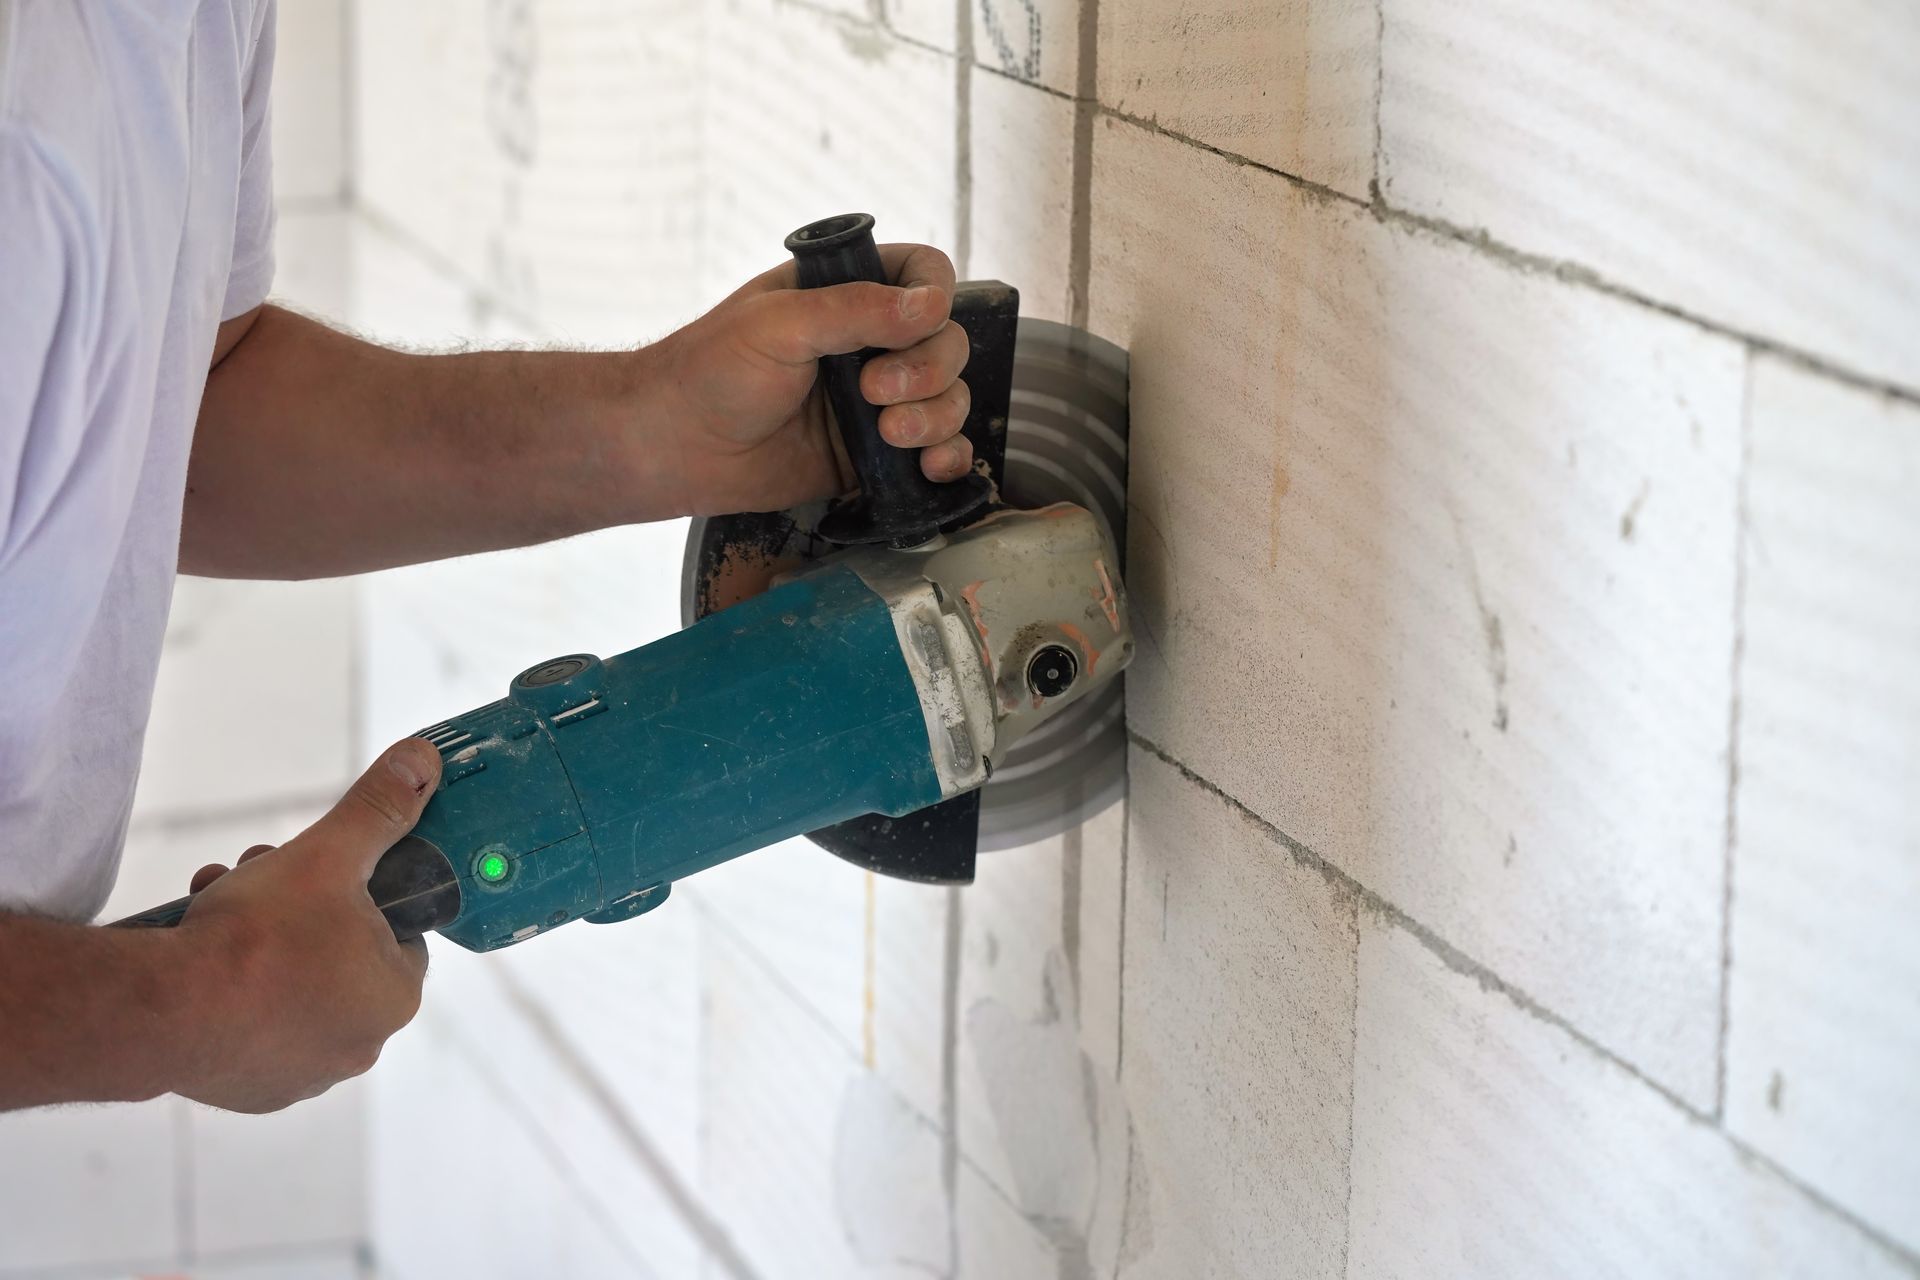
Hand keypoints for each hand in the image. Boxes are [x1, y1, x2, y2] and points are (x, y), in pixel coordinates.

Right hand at [166, 738, 442, 1112]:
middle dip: (298, 908)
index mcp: (394, 997)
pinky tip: (200, 964)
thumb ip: (379, 809)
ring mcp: (301, 1077)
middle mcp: (358, 1047)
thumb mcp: (328, 854)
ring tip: (215, 906)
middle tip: (257, 875)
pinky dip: (231, 994)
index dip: (361, 894)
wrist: (161, 1012)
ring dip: (258, 942)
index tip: (320, 872)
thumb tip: (423, 761)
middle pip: (338, 955)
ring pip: (291, 989)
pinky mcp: (248, 1091)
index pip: (398, 934)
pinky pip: (251, 1029)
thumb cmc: (257, 937)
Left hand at [652, 244, 974, 515]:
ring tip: (888, 434)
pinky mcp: (874, 454)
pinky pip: (935, 451)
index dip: (936, 297)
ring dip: (936, 417)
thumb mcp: (779, 323)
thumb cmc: (710, 372)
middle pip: (948, 344)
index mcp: (846, 293)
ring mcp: (876, 401)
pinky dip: (946, 459)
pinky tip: (929, 467)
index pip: (924, 275)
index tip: (916, 324)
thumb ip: (857, 310)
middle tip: (874, 392)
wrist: (675, 448)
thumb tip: (932, 306)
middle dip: (928, 371)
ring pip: (949, 399)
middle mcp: (870, 343)